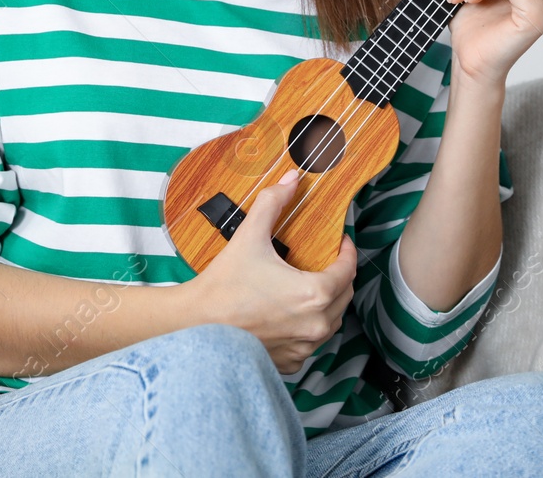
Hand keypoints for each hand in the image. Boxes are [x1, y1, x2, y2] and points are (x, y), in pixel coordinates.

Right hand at [184, 168, 356, 373]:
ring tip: (311, 283)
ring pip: (331, 321)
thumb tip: (292, 180)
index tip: (340, 241)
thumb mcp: (250, 235)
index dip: (347, 251)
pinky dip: (308, 326)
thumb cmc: (223, 285)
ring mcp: (303, 348)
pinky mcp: (289, 363)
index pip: (348, 270)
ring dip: (328, 302)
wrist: (194, 326)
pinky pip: (311, 342)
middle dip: (340, 275)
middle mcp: (316, 326)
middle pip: (345, 295)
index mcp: (315, 294)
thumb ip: (273, 203)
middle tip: (326, 259)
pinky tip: (293, 312)